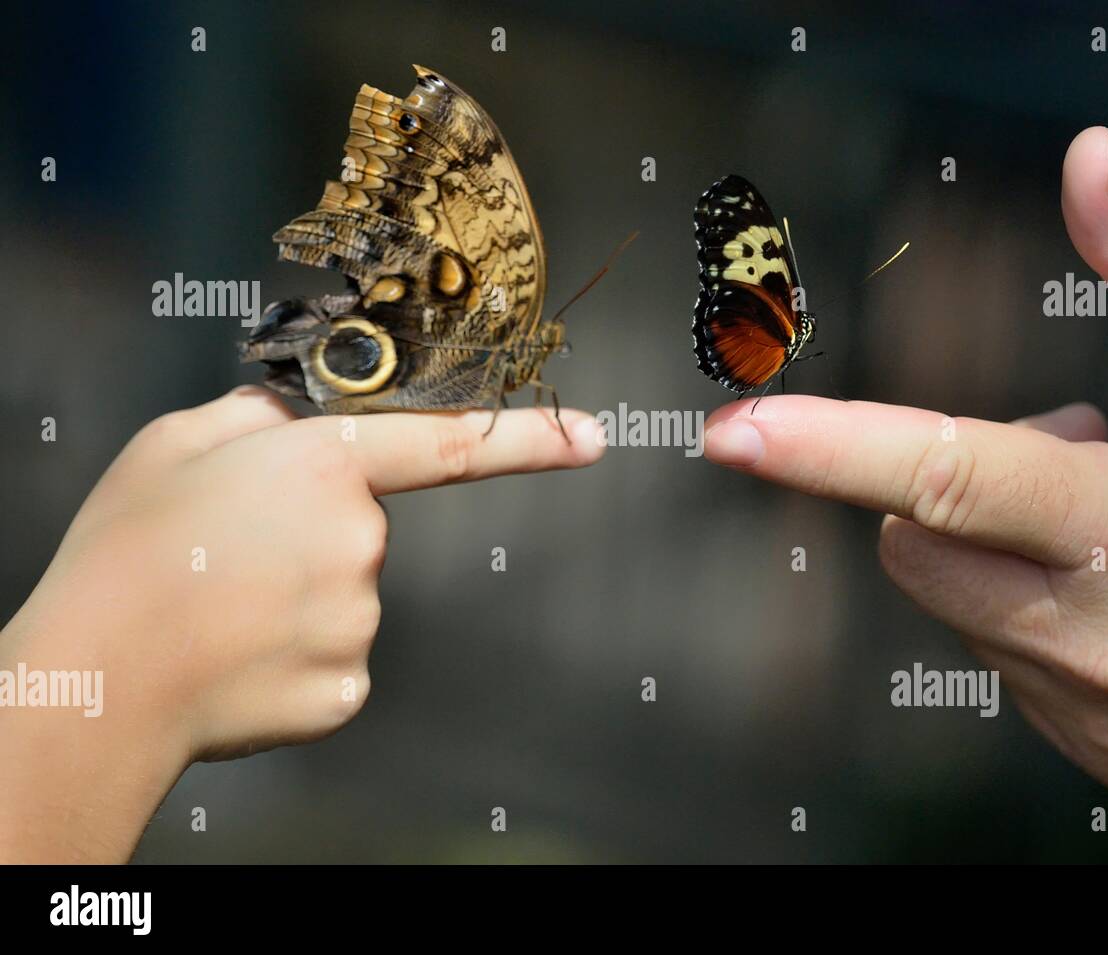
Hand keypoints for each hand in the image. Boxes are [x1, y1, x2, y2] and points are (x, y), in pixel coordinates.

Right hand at [0, 388, 602, 860]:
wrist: (97, 680)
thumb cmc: (128, 554)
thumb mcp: (178, 443)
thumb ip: (257, 419)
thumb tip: (297, 418)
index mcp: (325, 467)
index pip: (452, 442)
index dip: (531, 437)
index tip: (594, 435)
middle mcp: (361, 543)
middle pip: (363, 530)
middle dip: (313, 535)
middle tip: (229, 556)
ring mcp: (361, 623)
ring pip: (346, 598)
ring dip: (298, 599)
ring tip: (219, 608)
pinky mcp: (348, 689)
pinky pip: (335, 659)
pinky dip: (294, 657)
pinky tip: (239, 656)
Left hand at [703, 126, 1107, 801]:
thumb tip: (1085, 155)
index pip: (945, 478)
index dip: (830, 449)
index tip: (733, 435)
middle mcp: (1107, 637)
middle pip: (913, 543)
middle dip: (949, 488)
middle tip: (1074, 451)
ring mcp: (1103, 712)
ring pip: (954, 603)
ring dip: (998, 550)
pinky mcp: (1107, 753)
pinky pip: (1001, 663)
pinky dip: (1033, 615)